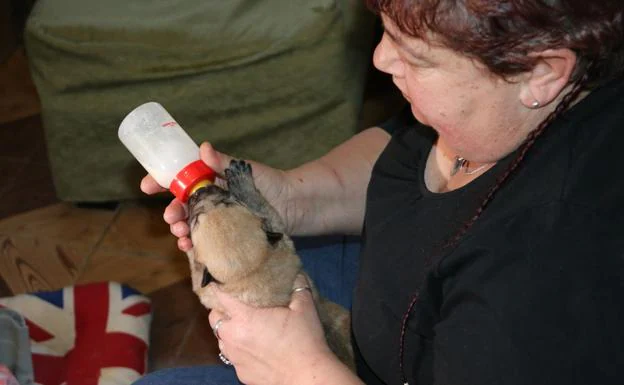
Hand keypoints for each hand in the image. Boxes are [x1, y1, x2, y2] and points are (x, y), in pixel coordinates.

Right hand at [140, 141, 291, 250]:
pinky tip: (191, 248)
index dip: (161, 182)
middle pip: (183, 207)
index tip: (147, 186)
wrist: (295, 206)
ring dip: (181, 231)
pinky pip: (207, 242)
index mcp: (210, 181)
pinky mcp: (228, 237)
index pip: (180, 180)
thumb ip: (223, 162)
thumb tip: (202, 147)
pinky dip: (195, 246)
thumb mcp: (246, 169)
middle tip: (170, 217)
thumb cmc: (271, 183)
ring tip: (180, 234)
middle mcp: (211, 201)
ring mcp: (219, 220)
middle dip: (171, 212)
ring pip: (192, 226)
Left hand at [207, 276, 336, 384]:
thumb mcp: (304, 308)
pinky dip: (239, 352)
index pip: (221, 298)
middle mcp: (234, 337)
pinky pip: (234, 359)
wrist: (306, 375)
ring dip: (228, 333)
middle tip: (233, 308)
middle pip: (214, 320)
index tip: (217, 284)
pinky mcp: (241, 374)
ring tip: (243, 329)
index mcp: (245, 318)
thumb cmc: (304, 339)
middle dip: (220, 311)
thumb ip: (298, 288)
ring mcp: (235, 358)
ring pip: (221, 341)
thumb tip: (297, 274)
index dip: (217, 289)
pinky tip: (254, 350)